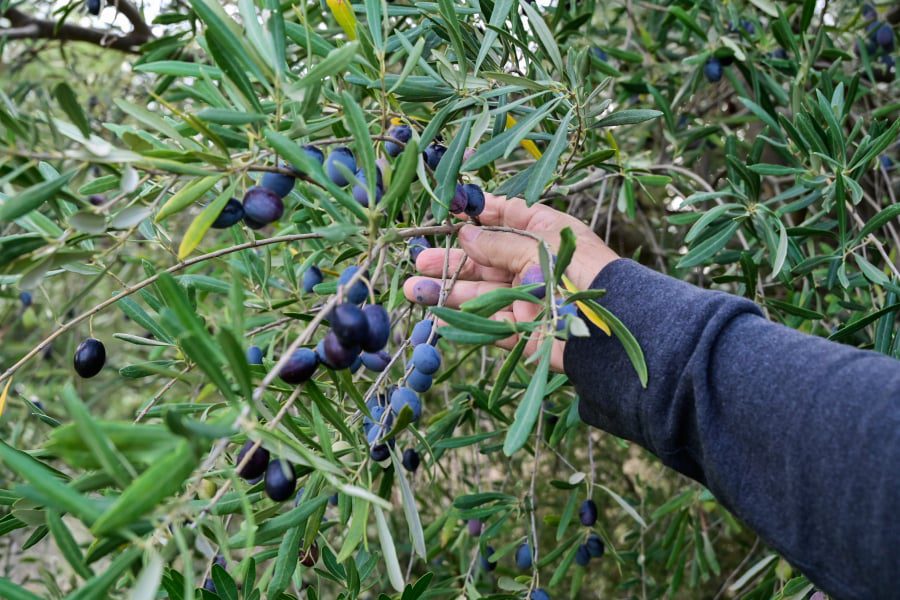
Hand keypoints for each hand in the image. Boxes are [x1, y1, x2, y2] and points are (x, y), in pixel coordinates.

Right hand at [403, 193, 618, 370]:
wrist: (607, 328)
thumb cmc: (578, 273)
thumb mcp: (536, 246)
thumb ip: (497, 243)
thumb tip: (465, 234)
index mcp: (545, 233)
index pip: (507, 216)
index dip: (477, 214)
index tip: (447, 212)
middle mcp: (534, 263)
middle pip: (485, 258)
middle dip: (452, 259)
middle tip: (419, 260)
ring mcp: (528, 297)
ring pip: (481, 291)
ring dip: (448, 289)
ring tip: (414, 290)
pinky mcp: (526, 329)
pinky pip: (488, 323)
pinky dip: (462, 320)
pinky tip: (436, 318)